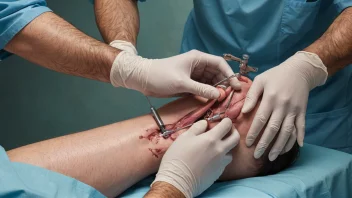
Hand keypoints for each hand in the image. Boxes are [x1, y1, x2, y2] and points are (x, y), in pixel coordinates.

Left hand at [109, 40, 240, 98]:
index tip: (236, 86)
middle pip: (217, 74)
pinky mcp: (188, 83)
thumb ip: (201, 89)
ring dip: (216, 90)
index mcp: (198, 59)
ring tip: (223, 101)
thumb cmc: (162, 76)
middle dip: (224, 84)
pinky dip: (207, 94)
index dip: (229, 74)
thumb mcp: (182, 83)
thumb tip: (219, 95)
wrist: (143, 80)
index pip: (219, 63)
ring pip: (210, 82)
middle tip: (231, 97)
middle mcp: (198, 65)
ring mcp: (193, 75)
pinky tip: (212, 102)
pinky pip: (202, 88)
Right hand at [152, 118, 239, 197]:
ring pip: (231, 152)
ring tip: (217, 147)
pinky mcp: (218, 172)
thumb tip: (205, 123)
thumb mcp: (184, 137)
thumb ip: (197, 128)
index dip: (226, 121)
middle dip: (233, 132)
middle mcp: (220, 150)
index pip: (227, 126)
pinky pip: (224, 162)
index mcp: (211, 139)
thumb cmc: (178, 157)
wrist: (178, 181)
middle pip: (235, 138)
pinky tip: (211, 159)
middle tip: (227, 130)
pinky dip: (220, 158)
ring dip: (227, 147)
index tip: (223, 121)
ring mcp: (221, 163)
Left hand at [242, 51, 327, 160]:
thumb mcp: (260, 80)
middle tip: (256, 155)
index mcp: (271, 98)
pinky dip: (299, 137)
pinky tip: (297, 147)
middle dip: (264, 144)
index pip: (261, 119)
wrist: (299, 69)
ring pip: (287, 131)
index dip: (254, 132)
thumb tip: (243, 112)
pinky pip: (301, 127)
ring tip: (272, 157)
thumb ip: (251, 96)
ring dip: (280, 146)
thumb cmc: (275, 75)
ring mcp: (294, 110)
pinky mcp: (302, 111)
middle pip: (273, 129)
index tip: (247, 143)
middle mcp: (283, 106)